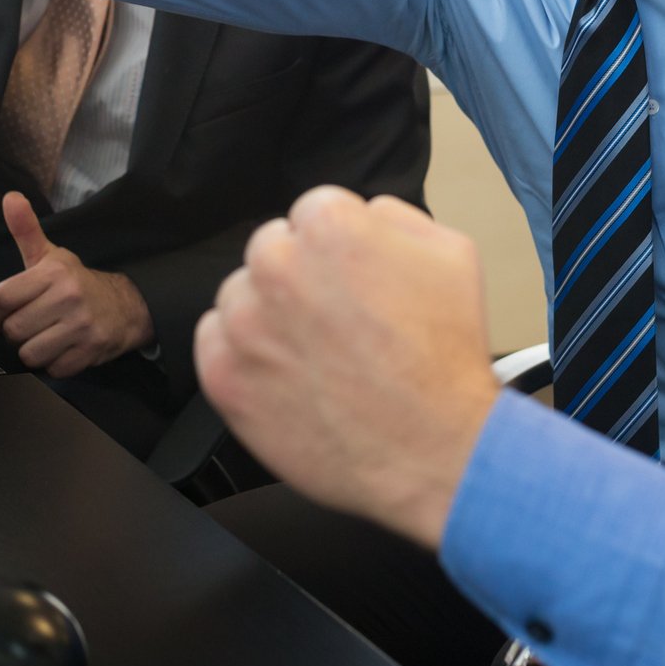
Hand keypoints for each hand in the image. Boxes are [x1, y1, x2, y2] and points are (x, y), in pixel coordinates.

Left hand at [0, 193, 154, 377]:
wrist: (126, 305)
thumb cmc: (77, 282)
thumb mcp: (50, 255)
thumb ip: (26, 230)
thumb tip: (9, 197)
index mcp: (53, 272)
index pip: (2, 298)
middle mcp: (68, 297)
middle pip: (14, 330)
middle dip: (16, 332)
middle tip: (29, 325)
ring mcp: (82, 326)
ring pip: (31, 354)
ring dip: (33, 350)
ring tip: (45, 337)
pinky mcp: (91, 351)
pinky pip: (53, 369)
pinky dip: (54, 364)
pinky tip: (63, 348)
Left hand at [195, 187, 499, 549]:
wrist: (436, 451)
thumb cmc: (445, 359)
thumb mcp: (451, 255)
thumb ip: (394, 217)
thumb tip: (363, 214)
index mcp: (328, 227)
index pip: (310, 214)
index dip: (336, 250)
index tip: (351, 281)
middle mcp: (277, 266)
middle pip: (270, 251)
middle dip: (299, 279)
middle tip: (336, 322)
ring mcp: (245, 323)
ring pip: (239, 296)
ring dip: (267, 316)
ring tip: (317, 355)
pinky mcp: (224, 375)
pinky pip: (213, 342)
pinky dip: (241, 355)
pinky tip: (288, 375)